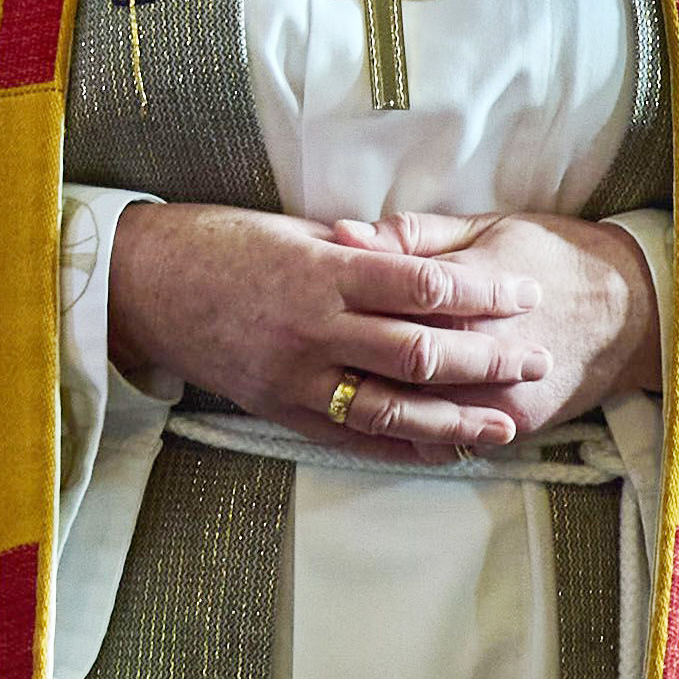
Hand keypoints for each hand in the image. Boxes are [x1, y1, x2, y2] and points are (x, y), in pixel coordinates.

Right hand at [109, 203, 552, 456]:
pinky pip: (352, 436)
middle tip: (535, 359)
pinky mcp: (279, 408)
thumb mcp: (292, 228)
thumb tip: (416, 257)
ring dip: (457, 419)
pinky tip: (440, 449)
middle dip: (488, 359)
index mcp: (324, 271)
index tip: (524, 293)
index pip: (427, 287)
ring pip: (394, 409)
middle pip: (423, 352)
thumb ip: (356, 249)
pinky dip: (401, 444)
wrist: (142, 285)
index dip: (485, 293)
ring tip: (505, 425)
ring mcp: (297, 376)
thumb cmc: (216, 241)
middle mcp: (316, 328)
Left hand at [322, 213, 661, 435]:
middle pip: (386, 366)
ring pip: (411, 415)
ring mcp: (497, 398)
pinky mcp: (512, 425)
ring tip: (315, 389)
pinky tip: (365, 426)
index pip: (381, 304)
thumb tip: (343, 234)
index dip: (331, 303)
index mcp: (466, 295)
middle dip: (335, 360)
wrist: (633, 309)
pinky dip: (403, 437)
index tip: (289, 294)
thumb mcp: (485, 226)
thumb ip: (411, 235)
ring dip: (359, 405)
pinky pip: (444, 443)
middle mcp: (480, 355)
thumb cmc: (553, 253)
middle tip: (284, 348)